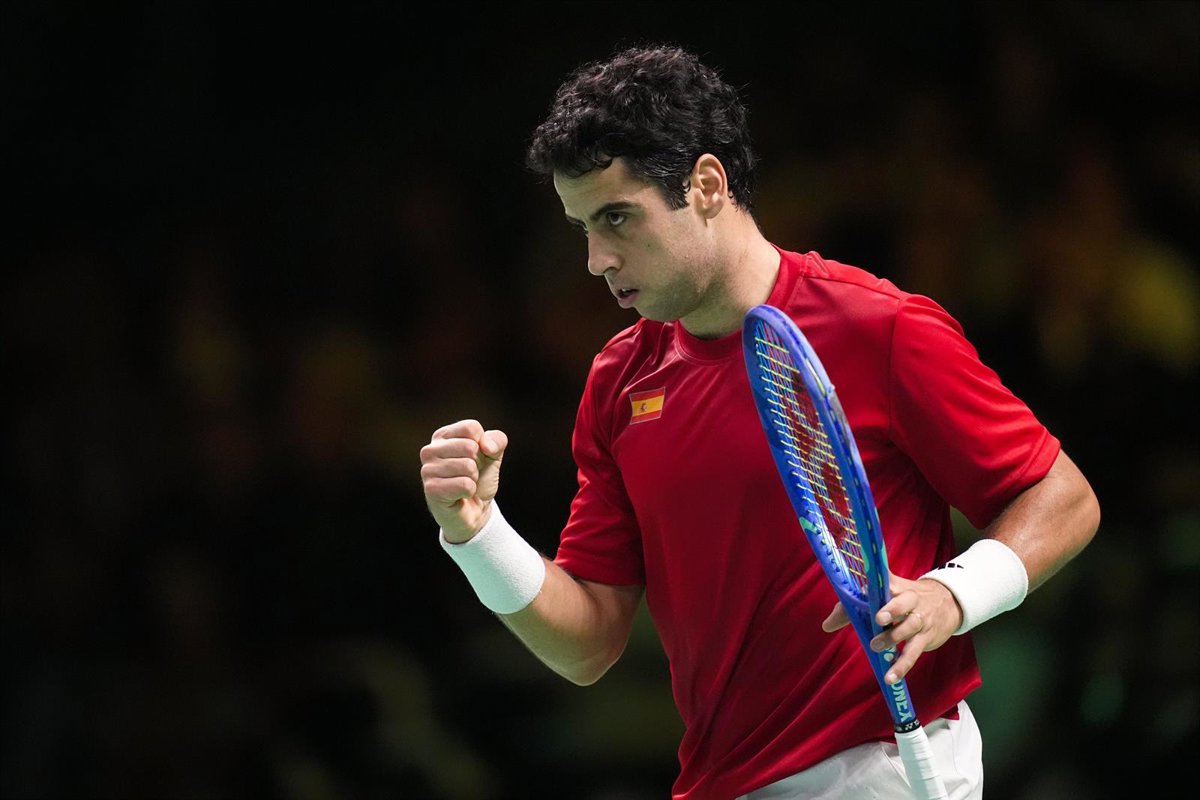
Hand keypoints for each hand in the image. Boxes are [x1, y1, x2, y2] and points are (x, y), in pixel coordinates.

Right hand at [420, 419, 508, 542]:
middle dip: (478, 464)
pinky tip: (460, 495)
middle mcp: (429, 450)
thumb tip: (486, 445)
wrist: (475, 511)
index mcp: (442, 436)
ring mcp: (427, 470)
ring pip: (468, 466)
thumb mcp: (493, 455)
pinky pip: (465, 484)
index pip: (471, 427)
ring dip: (473, 479)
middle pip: (470, 446)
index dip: (483, 445)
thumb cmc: (479, 479)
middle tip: (470, 475)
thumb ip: (496, 441)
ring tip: (464, 484)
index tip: (476, 458)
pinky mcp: (431, 489)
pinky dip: (469, 491)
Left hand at [821, 573, 963, 684]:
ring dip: (893, 638)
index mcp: (897, 587)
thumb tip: (826, 626)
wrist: (947, 602)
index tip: (866, 590)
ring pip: (910, 627)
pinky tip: (890, 676)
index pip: (884, 584)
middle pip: (904, 602)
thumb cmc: (906, 599)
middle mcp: (911, 600)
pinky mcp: (926, 637)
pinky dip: (902, 666)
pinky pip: (914, 653)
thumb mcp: (885, 596)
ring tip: (875, 646)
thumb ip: (853, 609)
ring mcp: (920, 619)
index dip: (875, 587)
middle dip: (892, 609)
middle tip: (879, 618)